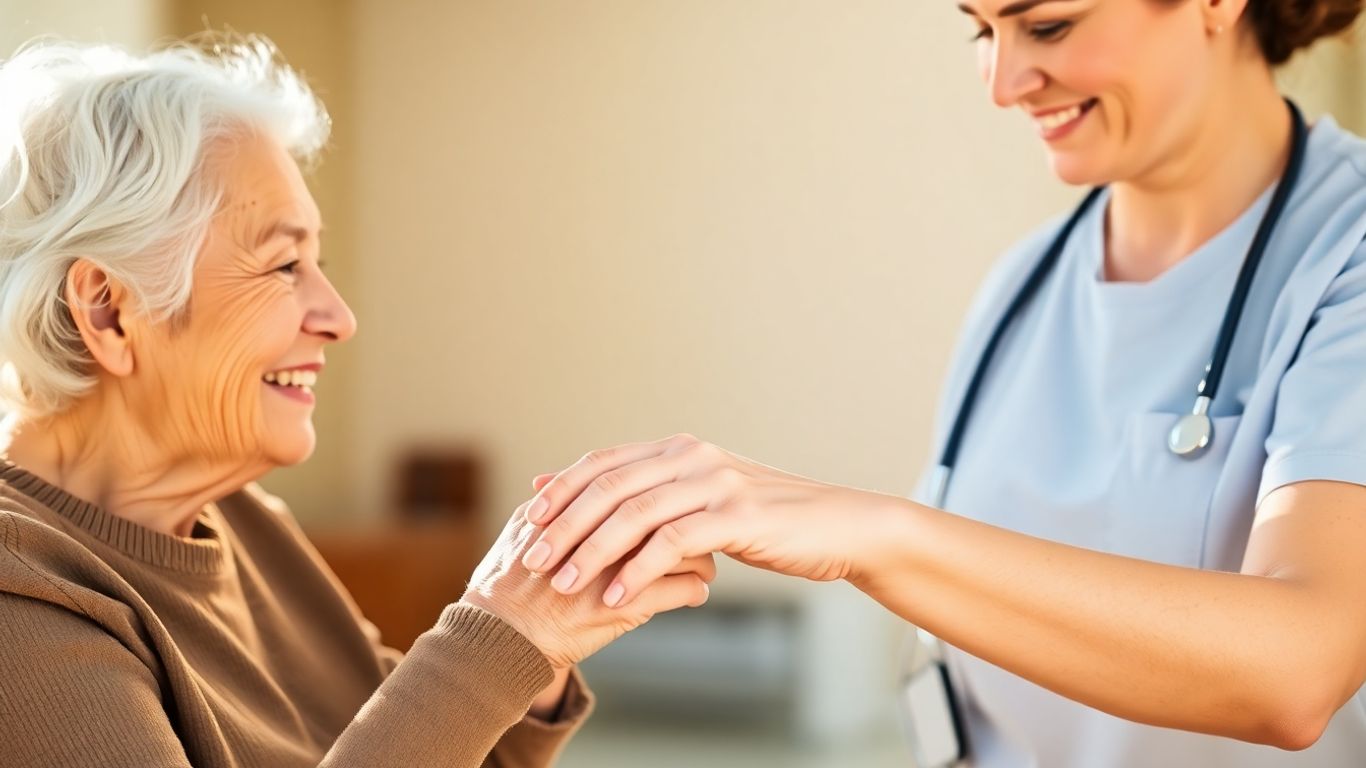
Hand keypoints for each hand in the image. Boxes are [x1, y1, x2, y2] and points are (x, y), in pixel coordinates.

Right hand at [461, 497, 714, 668]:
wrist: (496, 641)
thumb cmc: (506, 589)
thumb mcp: (524, 532)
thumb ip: (551, 504)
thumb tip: (558, 481)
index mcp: (578, 510)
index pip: (637, 487)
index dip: (659, 496)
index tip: (673, 505)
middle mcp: (600, 533)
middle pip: (667, 513)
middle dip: (690, 522)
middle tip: (703, 531)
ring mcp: (615, 568)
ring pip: (682, 549)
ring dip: (700, 558)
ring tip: (704, 567)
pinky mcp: (628, 606)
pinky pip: (681, 590)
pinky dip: (695, 591)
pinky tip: (697, 594)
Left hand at [520, 433, 875, 607]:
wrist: (838, 527)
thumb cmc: (767, 521)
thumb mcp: (707, 500)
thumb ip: (656, 496)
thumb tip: (603, 498)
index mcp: (679, 449)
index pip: (603, 462)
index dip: (562, 489)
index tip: (527, 521)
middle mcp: (692, 457)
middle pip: (609, 486)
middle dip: (564, 524)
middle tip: (532, 560)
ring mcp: (715, 482)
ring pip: (634, 514)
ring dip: (592, 552)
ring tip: (563, 586)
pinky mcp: (736, 515)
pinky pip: (672, 543)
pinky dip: (638, 572)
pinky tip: (616, 598)